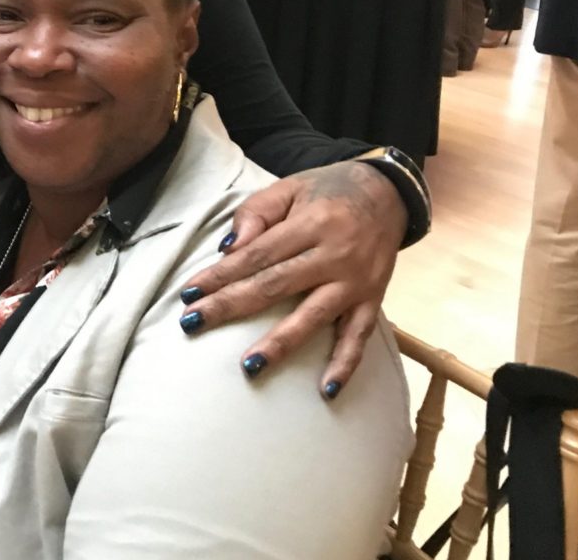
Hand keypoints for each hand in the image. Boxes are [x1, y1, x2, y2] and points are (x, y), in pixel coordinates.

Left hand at [178, 161, 405, 396]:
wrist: (388, 193)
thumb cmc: (327, 190)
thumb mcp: (288, 188)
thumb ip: (256, 214)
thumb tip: (228, 250)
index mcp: (310, 225)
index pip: (256, 255)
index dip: (220, 275)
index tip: (189, 294)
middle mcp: (334, 255)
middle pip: (275, 286)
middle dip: (231, 307)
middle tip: (193, 324)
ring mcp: (356, 282)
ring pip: (313, 317)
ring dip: (281, 344)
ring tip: (249, 367)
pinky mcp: (373, 300)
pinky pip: (359, 336)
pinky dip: (345, 364)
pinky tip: (327, 391)